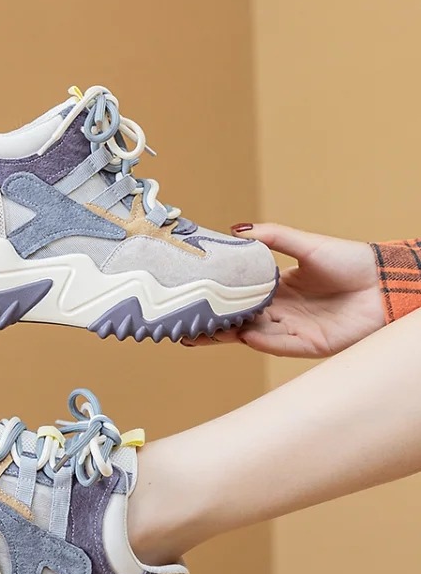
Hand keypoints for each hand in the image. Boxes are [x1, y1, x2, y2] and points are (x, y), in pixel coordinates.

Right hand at [183, 223, 384, 357]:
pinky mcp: (311, 344)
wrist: (386, 283)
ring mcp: (295, 330)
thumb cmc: (351, 261)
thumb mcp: (306, 244)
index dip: (218, 301)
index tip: (194, 300)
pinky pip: (280, 345)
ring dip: (231, 335)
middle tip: (186, 326)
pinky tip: (244, 336)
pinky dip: (262, 342)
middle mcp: (284, 313)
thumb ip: (272, 236)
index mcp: (280, 290)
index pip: (241, 298)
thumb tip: (236, 228)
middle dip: (215, 325)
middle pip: (241, 321)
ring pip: (255, 335)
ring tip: (205, 333)